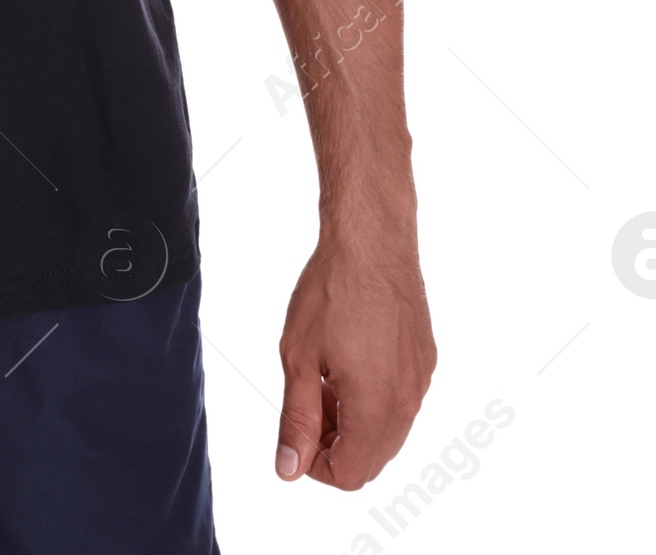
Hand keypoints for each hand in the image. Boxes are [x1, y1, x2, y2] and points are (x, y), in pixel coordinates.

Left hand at [275, 227, 435, 488]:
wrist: (371, 241)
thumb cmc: (332, 291)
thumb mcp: (299, 358)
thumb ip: (296, 420)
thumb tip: (290, 469)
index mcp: (376, 407)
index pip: (351, 474)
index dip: (316, 465)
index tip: (297, 433)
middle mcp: (407, 401)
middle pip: (372, 458)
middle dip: (335, 443)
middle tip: (309, 399)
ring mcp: (420, 381)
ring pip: (388, 431)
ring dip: (354, 422)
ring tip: (325, 378)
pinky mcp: (425, 360)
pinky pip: (401, 401)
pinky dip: (374, 399)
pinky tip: (350, 361)